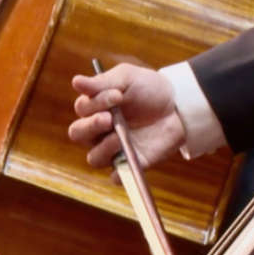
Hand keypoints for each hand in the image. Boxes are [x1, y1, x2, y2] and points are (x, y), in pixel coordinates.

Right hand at [68, 63, 185, 168]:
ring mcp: (113, 149)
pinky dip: (119, 173)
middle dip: (90, 126)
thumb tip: (76, 81)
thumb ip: (102, 83)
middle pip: (78, 134)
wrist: (177, 105)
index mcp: (95, 108)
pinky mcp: (130, 163)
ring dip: (104, 148)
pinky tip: (127, 160)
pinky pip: (117, 177)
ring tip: (119, 137)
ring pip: (94, 157)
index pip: (82, 109)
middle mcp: (99, 131)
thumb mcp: (127, 78)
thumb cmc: (148, 88)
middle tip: (109, 119)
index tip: (117, 95)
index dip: (96, 102)